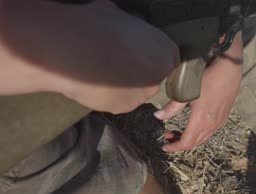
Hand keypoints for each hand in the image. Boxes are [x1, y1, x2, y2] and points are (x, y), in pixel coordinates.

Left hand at [0, 0, 178, 113]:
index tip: (139, 87)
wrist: (66, 52)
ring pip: (128, 35)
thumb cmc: (105, 83)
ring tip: (96, 64)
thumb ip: (141, 92)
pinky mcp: (102, 7)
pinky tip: (82, 48)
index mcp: (166, 55)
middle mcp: (151, 31)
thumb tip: (137, 86)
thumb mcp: (129, 103)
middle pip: (149, 47)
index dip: (154, 78)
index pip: (169, 67)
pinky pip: (104, 25)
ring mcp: (126, 17)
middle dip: (137, 60)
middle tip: (118, 77)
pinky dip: (97, 35)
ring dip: (116, 47)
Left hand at [154, 33, 242, 151]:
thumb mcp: (186, 91)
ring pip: (202, 138)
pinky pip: (209, 132)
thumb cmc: (206, 77)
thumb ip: (172, 107)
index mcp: (201, 120)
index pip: (186, 142)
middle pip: (194, 143)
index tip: (164, 146)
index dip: (174, 147)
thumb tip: (157, 116)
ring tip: (176, 131)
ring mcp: (219, 121)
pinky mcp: (223, 117)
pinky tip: (192, 124)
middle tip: (167, 136)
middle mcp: (212, 125)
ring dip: (189, 138)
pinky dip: (198, 133)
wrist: (228, 69)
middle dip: (179, 143)